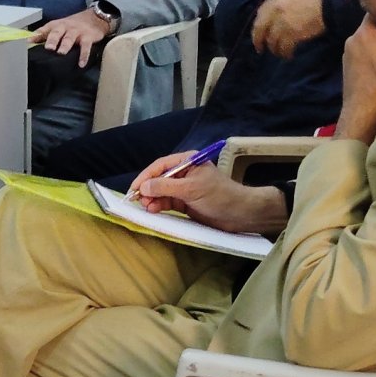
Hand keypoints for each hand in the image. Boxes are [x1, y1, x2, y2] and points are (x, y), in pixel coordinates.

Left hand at [33, 7, 115, 66]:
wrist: (94, 17)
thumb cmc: (73, 25)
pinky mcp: (88, 37)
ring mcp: (77, 31)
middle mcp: (65, 27)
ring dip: (65, 45)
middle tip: (48, 48)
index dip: (36, 35)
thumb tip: (29, 41)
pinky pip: (86, 46)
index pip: (45, 29)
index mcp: (56, 25)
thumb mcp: (58, 27)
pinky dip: (84, 55)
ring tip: (61, 53)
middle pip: (57, 32)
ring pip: (70, 38)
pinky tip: (81, 63)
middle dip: (52, 40)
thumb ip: (45, 34)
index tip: (29, 41)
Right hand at [130, 152, 290, 235]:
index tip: (133, 189)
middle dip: (148, 189)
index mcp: (187, 162)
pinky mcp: (186, 203)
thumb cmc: (220, 196)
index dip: (145, 177)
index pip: (160, 166)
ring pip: (161, 192)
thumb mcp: (191, 189)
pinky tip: (153, 210)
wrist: (241, 214)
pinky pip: (167, 202)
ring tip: (147, 208)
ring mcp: (184, 188)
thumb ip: (166, 187)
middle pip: (158, 179)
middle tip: (139, 201)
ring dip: (152, 200)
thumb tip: (143, 187)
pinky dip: (159, 206)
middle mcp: (184, 173)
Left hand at [250, 0, 327, 57]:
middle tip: (261, 49)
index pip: (259, 15)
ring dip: (275, 49)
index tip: (258, 34)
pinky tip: (289, 55)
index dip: (257, 27)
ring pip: (272, 41)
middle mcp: (274, 11)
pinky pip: (284, 48)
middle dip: (259, 41)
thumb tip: (271, 8)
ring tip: (280, 53)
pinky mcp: (291, 34)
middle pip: (260, 30)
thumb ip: (280, 1)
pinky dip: (285, 53)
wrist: (330, 4)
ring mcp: (282, 23)